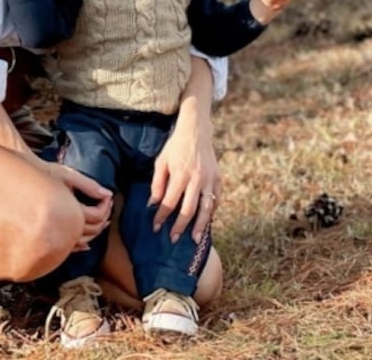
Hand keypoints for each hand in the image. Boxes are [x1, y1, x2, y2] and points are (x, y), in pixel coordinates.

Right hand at [44, 162, 112, 250]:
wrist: (19, 183)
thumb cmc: (43, 175)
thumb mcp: (66, 175)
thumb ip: (88, 185)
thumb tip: (107, 193)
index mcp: (69, 209)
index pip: (96, 215)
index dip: (106, 206)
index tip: (108, 195)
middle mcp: (63, 225)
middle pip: (92, 230)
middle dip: (104, 219)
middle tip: (108, 207)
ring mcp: (55, 233)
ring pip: (82, 241)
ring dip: (95, 232)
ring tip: (104, 222)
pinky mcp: (49, 237)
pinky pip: (69, 248)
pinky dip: (81, 246)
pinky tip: (86, 244)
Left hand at [148, 91, 220, 244]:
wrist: (196, 131)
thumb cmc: (175, 147)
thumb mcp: (161, 161)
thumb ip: (157, 183)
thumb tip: (152, 204)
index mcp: (180, 174)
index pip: (169, 202)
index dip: (161, 216)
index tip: (155, 227)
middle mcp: (196, 179)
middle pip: (188, 210)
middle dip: (180, 226)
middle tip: (173, 239)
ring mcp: (210, 179)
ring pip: (206, 208)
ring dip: (200, 226)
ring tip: (195, 240)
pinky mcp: (218, 178)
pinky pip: (216, 199)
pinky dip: (212, 212)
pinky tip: (207, 222)